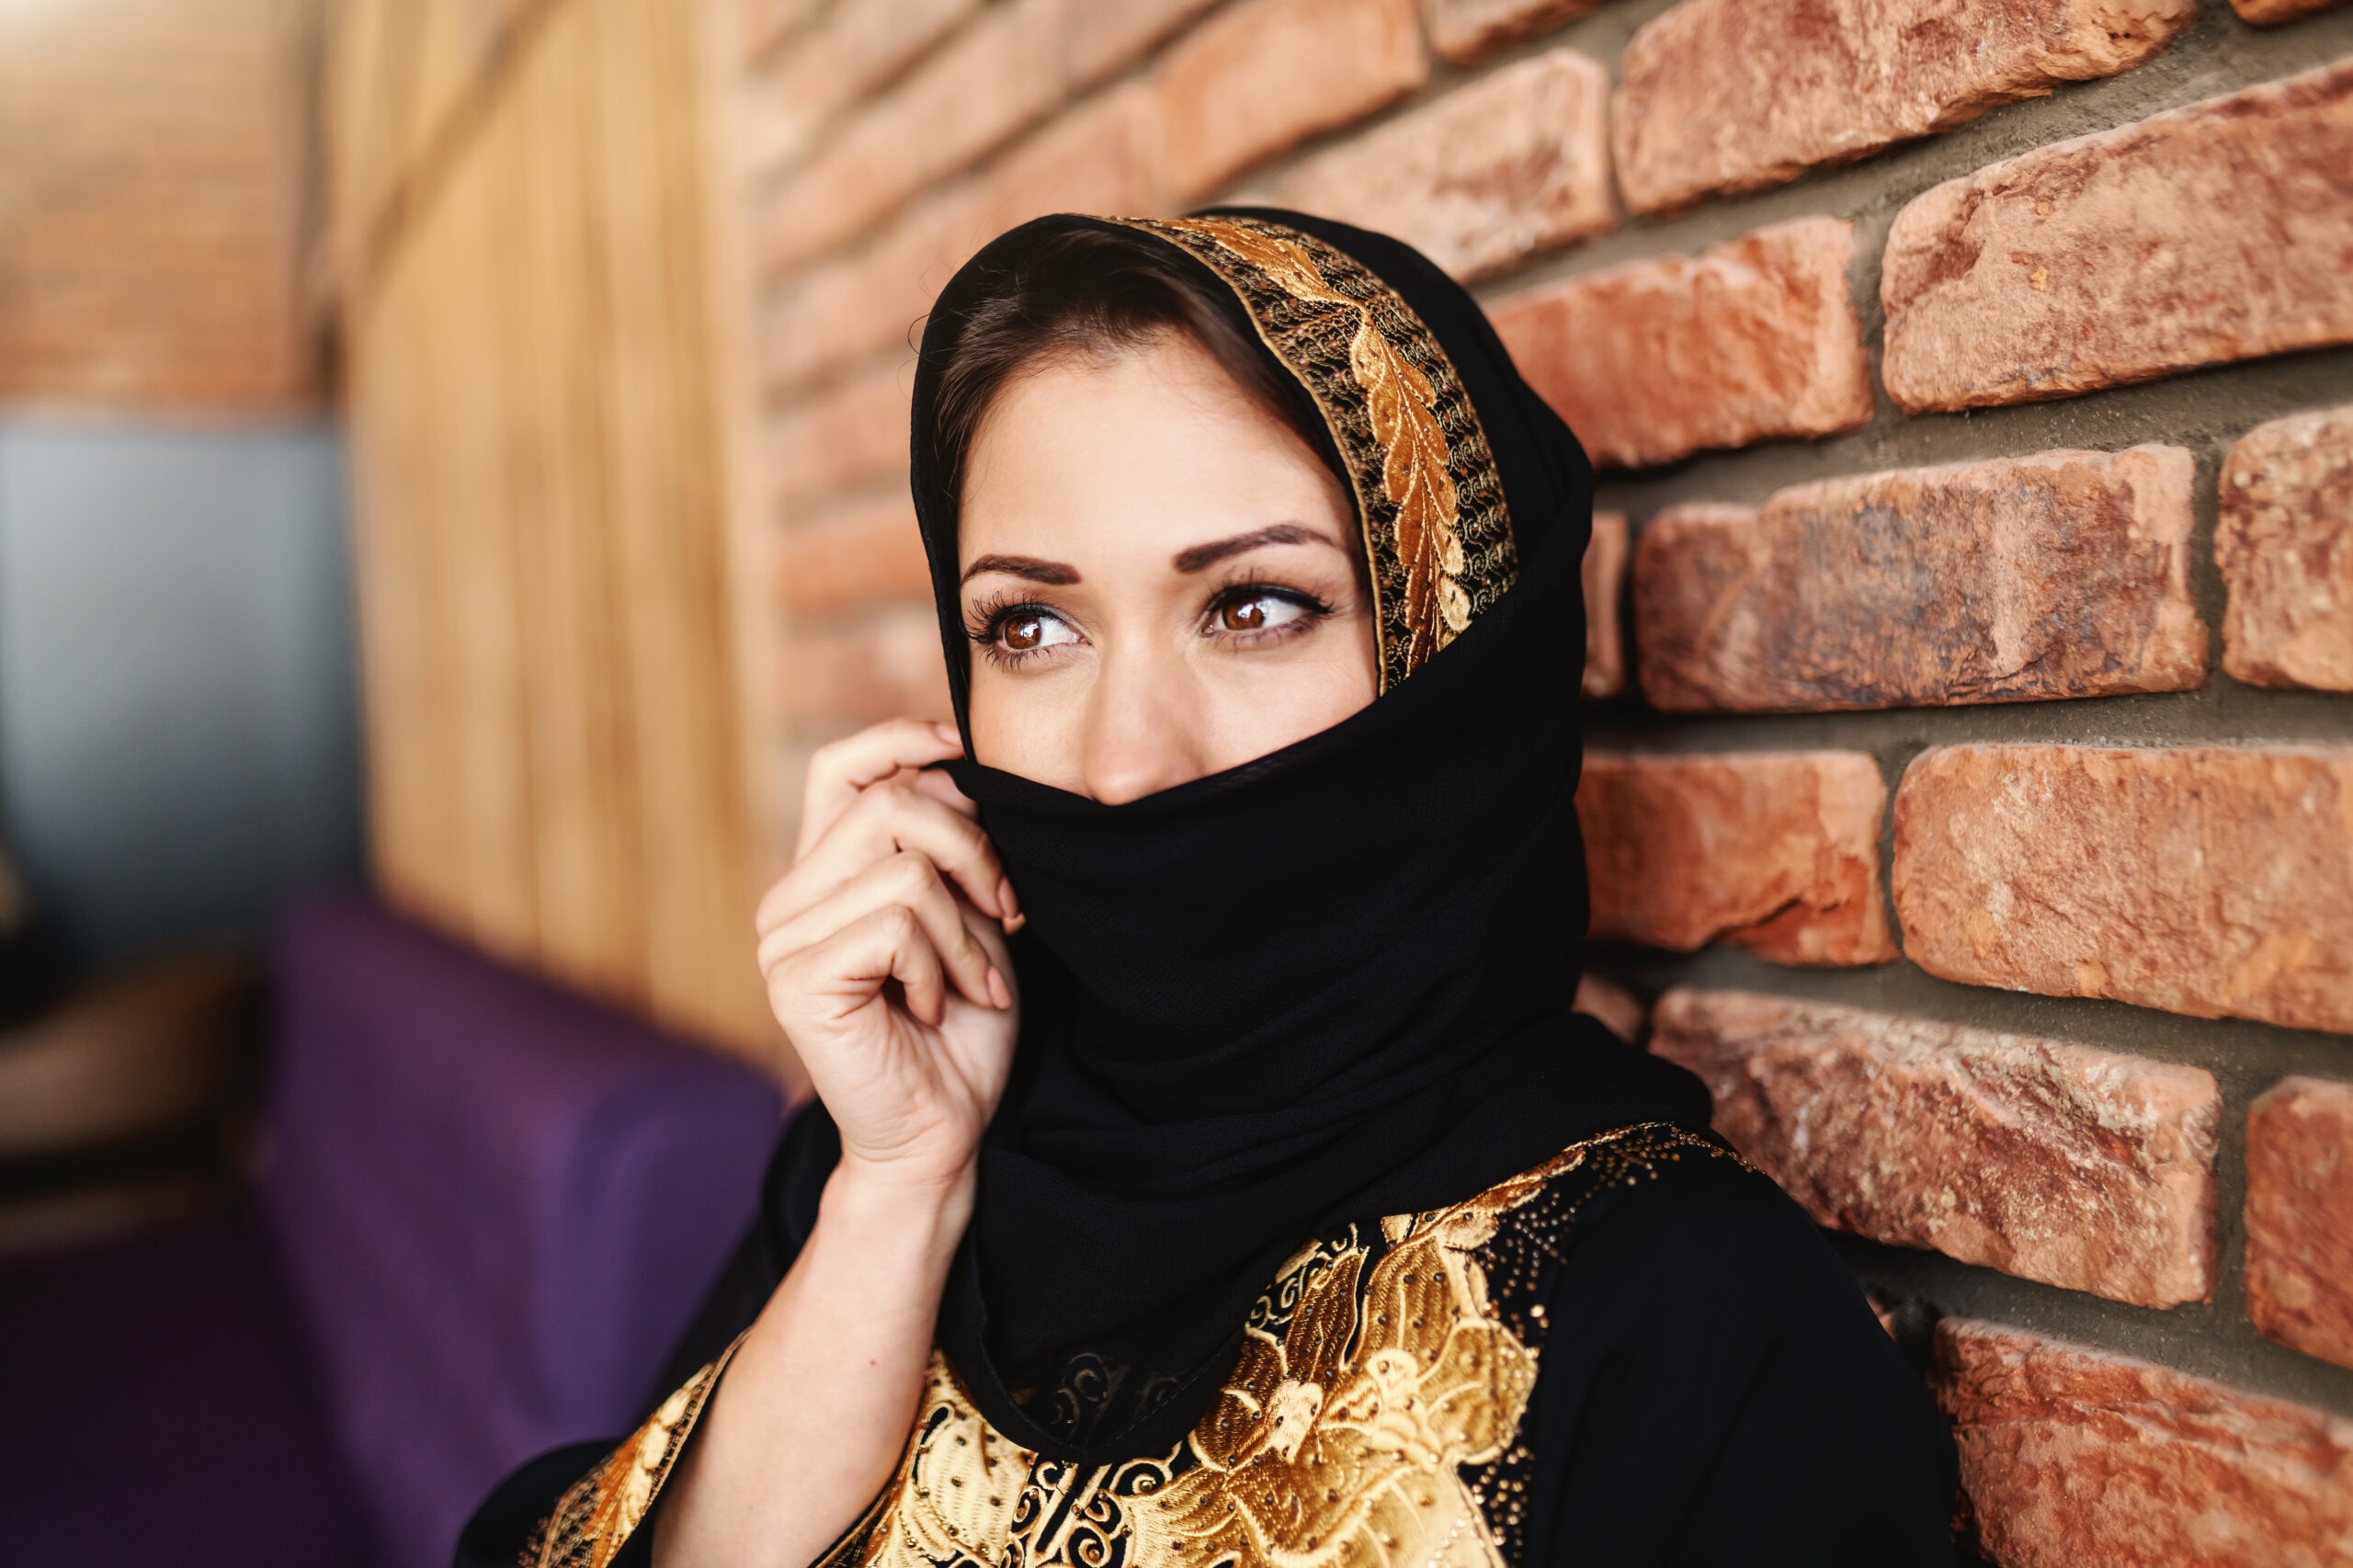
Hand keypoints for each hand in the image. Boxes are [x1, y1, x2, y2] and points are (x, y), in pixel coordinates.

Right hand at [756, 720, 1019, 1198]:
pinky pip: (894, 923)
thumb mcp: (969, 918)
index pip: (841, 769)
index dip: (903, 738)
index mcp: (824, 876)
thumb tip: (959, 765)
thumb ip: (952, 848)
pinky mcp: (797, 980)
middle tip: (1003, 912)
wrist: (940, 1134)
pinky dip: (939, 964)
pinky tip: (931, 1007)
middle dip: (972, 850)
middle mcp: (790, 901)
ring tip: (969, 982)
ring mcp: (783, 941)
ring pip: (904, 865)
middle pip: (891, 803)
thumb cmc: (959, 1031)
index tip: (966, 751)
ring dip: (965, 929)